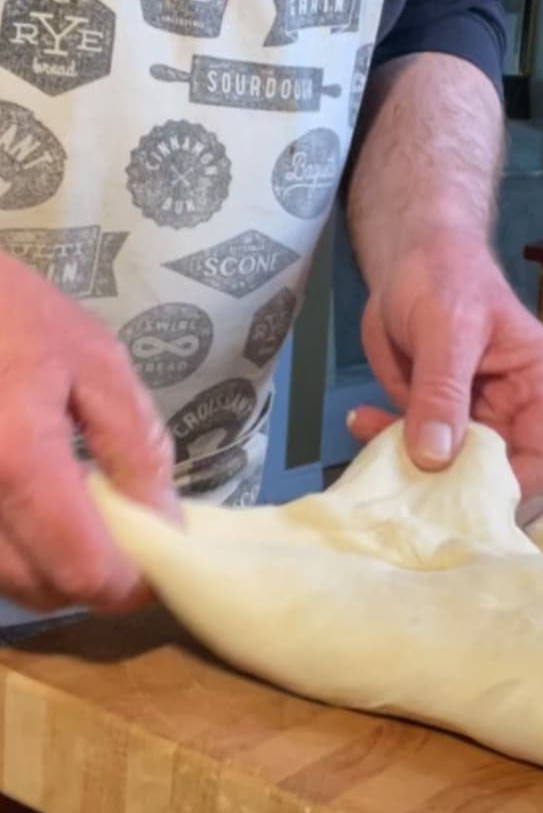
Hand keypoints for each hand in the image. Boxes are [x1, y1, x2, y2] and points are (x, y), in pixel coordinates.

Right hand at [0, 252, 177, 611]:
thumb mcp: (97, 363)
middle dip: (92, 581)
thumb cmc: (16, 316)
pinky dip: (16, 551)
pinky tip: (43, 512)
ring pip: (1, 581)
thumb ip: (134, 445)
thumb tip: (164, 521)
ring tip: (90, 525)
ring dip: (51, 572)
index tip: (158, 571)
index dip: (127, 587)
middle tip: (131, 546)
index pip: (79, 567)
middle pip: (36, 588)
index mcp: (16, 459)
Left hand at [347, 232, 542, 496]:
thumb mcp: (447, 329)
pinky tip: (362, 419)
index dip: (511, 483)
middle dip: (451, 482)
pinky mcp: (442, 416)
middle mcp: (518, 407)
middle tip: (402, 476)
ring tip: (371, 433)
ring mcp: (478, 415)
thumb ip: (443, 392)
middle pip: (499, 473)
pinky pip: (421, 447)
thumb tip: (435, 459)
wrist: (410, 254)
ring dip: (412, 462)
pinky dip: (390, 441)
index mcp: (542, 383)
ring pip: (454, 468)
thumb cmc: (445, 274)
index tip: (457, 490)